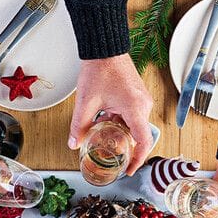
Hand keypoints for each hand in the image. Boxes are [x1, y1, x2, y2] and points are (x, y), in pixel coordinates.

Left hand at [68, 54, 153, 174]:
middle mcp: (144, 105)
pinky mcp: (137, 96)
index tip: (129, 170)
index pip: (143, 142)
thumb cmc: (100, 69)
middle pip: (139, 135)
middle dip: (125, 147)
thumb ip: (79, 126)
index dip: (138, 160)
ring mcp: (142, 100)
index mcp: (135, 108)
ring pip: (134, 126)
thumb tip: (73, 143)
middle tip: (112, 157)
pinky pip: (133, 116)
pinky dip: (121, 122)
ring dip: (120, 133)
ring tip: (104, 137)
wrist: (105, 47)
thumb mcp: (86, 102)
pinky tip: (105, 121)